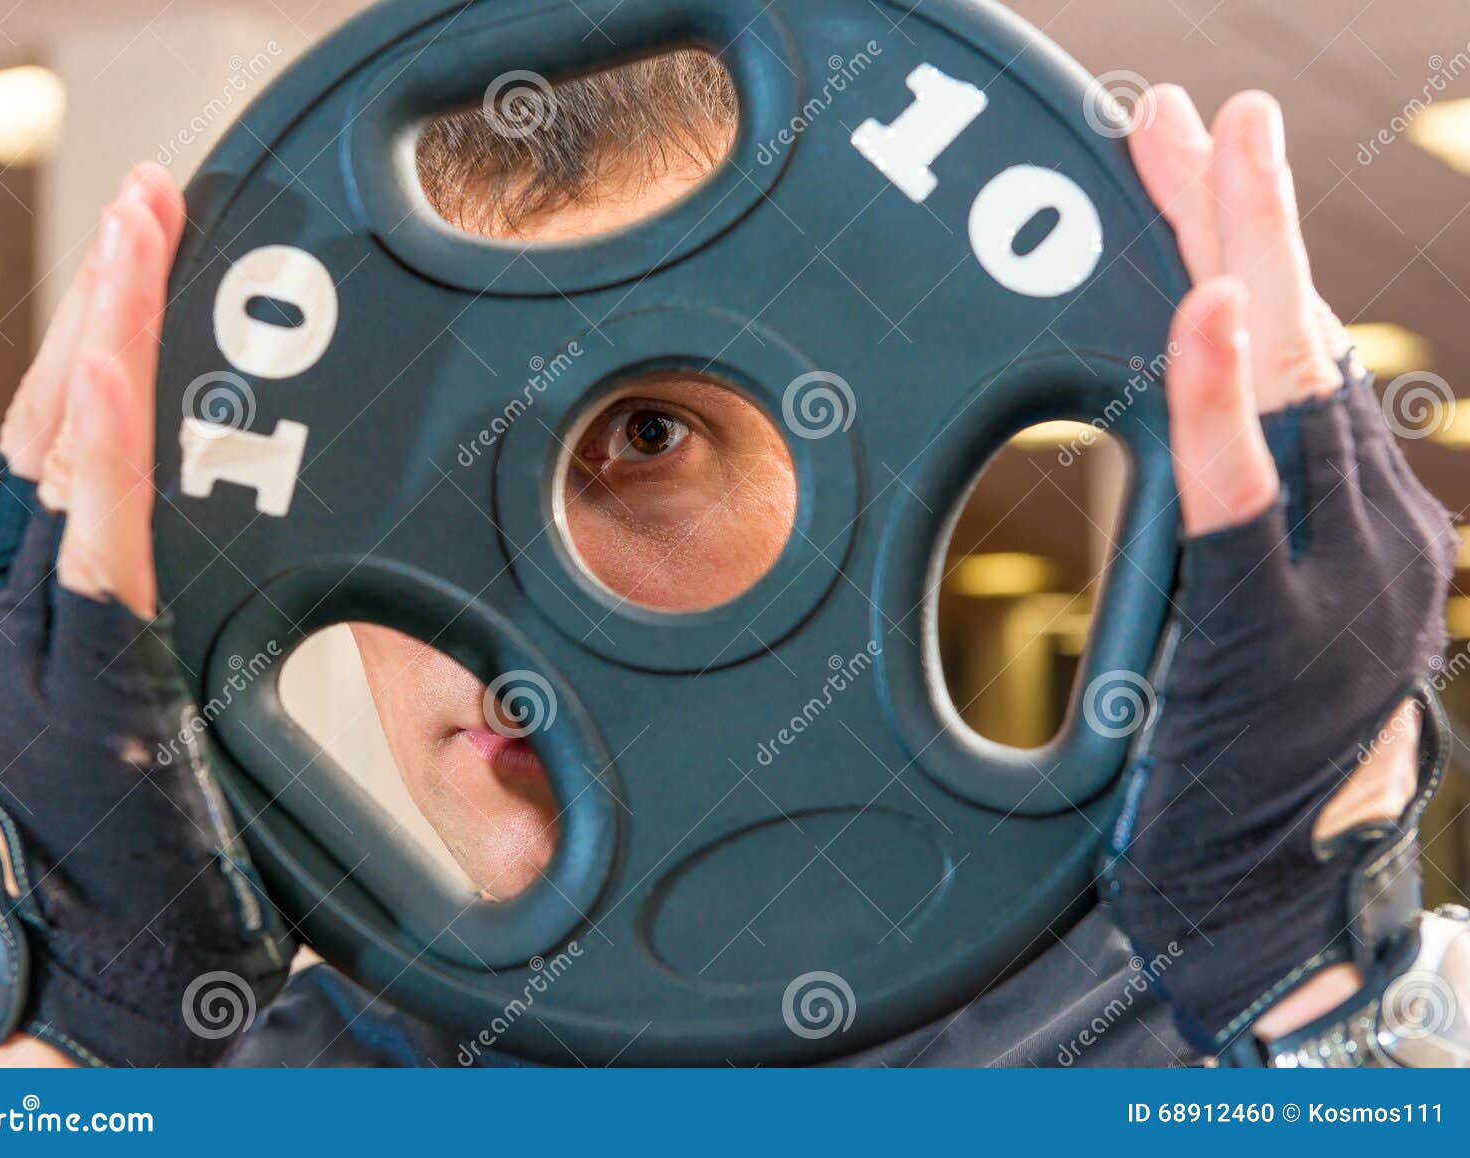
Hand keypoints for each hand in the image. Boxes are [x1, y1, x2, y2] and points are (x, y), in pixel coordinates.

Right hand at [0, 164, 288, 1066]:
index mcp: (27, 624)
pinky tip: (127, 372)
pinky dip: (113, 456)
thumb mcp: (154, 700)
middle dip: (100, 306)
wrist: (147, 980)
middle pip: (46, 431)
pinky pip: (100, 552)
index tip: (138, 248)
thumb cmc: (165, 847)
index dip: (94, 341)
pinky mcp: (78, 696)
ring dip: (107, 344)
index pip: (57, 451)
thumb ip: (147, 605)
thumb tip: (183, 518)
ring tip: (141, 240)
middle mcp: (5, 628)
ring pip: (62, 468)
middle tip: (146, 204)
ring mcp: (28, 660)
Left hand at [1110, 88, 1457, 1051]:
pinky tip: (1215, 309)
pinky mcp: (1284, 631)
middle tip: (1193, 112)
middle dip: (1240, 215)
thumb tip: (1194, 426)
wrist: (1287, 910)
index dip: (1231, 247)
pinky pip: (1245, 497)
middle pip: (1293, 338)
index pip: (1283, 352)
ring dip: (1238, 254)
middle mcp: (1365, 526)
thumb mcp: (1259, 619)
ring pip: (1284, 385)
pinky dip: (1227, 400)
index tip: (1176, 157)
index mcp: (1348, 519)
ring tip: (1200, 144)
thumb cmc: (1258, 768)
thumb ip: (1240, 521)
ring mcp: (1339, 575)